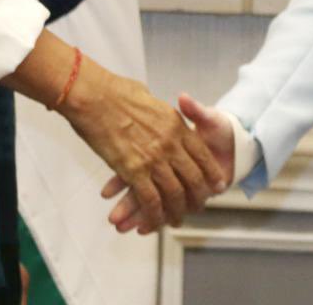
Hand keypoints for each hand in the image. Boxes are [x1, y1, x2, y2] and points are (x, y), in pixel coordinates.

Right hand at [59, 58, 224, 231]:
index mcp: (176, 124)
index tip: (218, 184)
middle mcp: (170, 143)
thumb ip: (160, 110)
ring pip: (174, 194)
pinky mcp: (134, 171)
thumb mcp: (149, 96)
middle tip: (198, 207)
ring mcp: (153, 158)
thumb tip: (166, 109)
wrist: (94, 96)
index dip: (212, 172)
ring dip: (176, 211)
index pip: (202, 154)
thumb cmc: (117, 92)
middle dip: (197, 197)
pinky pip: (150, 200)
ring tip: (177, 220)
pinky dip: (154, 215)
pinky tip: (154, 222)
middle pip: (193, 178)